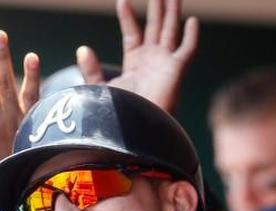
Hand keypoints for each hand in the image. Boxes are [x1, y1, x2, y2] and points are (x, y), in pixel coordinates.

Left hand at [76, 0, 198, 112]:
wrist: (134, 132)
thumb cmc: (117, 116)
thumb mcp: (99, 90)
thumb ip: (91, 69)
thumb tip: (82, 48)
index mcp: (135, 64)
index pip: (133, 34)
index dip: (128, 17)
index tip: (122, 0)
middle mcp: (152, 60)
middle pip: (156, 27)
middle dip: (157, 8)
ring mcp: (165, 64)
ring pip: (171, 31)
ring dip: (172, 12)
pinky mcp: (176, 72)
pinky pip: (186, 50)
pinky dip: (191, 36)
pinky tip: (193, 20)